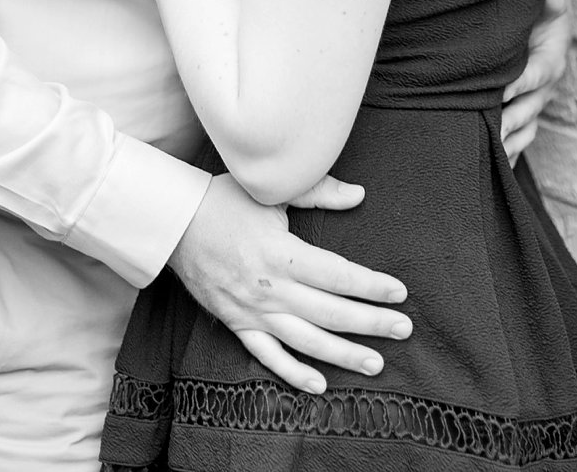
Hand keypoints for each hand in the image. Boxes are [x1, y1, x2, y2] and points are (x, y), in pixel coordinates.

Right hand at [167, 173, 409, 393]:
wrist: (171, 222)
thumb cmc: (223, 202)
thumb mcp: (269, 191)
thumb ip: (317, 191)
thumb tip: (358, 195)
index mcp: (280, 253)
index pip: (338, 275)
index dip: (372, 286)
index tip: (399, 292)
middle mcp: (269, 288)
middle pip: (330, 312)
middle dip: (371, 323)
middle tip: (404, 328)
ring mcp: (252, 310)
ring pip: (306, 341)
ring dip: (344, 355)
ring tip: (376, 363)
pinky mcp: (236, 322)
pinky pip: (267, 355)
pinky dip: (293, 373)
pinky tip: (320, 384)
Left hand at [501, 0, 571, 162]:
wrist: (538, 24)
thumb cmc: (537, 13)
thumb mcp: (545, 3)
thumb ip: (550, 1)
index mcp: (550, 62)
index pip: (537, 75)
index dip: (521, 83)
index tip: (501, 91)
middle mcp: (543, 88)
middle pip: (529, 108)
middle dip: (511, 121)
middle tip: (492, 130)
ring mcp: (533, 104)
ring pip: (524, 128)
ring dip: (508, 141)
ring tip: (490, 153)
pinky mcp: (521, 113)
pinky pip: (517, 138)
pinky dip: (507, 152)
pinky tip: (492, 166)